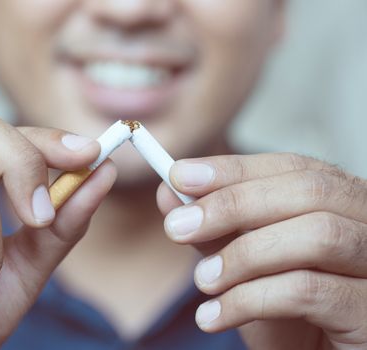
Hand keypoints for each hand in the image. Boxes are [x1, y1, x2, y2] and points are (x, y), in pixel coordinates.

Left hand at [157, 153, 366, 349]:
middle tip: (178, 227)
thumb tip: (169, 193)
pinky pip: (310, 292)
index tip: (178, 176)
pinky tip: (214, 317)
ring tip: (203, 281)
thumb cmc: (287, 320)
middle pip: (310, 190)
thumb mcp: (244, 268)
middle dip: (233, 204)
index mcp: (345, 206)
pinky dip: (249, 299)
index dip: (235, 169)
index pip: (294, 167)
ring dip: (244, 255)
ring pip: (318, 235)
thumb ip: (215, 229)